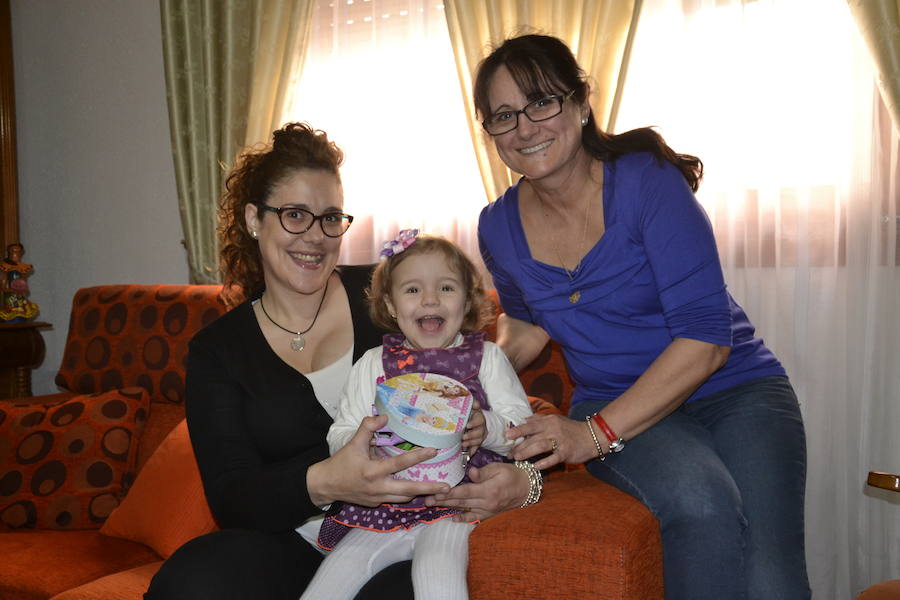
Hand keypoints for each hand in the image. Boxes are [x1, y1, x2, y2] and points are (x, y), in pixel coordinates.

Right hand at [308, 415, 450, 506]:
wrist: (325, 486)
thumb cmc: (341, 463)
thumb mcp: (353, 443)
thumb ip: (368, 427)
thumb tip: (384, 416)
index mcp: (373, 471)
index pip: (400, 463)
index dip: (418, 456)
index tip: (434, 451)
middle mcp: (378, 488)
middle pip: (409, 490)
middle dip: (429, 489)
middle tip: (448, 487)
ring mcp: (378, 499)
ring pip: (404, 498)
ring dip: (421, 494)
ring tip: (438, 490)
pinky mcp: (376, 504)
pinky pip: (395, 500)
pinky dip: (407, 495)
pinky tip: (417, 490)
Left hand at [423, 461, 529, 521]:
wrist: (526, 488)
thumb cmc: (511, 474)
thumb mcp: (498, 468)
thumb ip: (483, 472)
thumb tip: (469, 472)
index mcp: (489, 490)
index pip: (464, 492)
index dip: (449, 492)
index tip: (435, 491)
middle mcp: (487, 502)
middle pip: (461, 502)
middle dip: (442, 501)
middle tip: (426, 500)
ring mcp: (488, 510)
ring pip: (464, 509)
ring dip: (448, 508)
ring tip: (433, 506)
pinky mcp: (489, 513)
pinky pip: (474, 517)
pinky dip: (463, 518)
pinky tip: (453, 519)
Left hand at [462, 400, 485, 452]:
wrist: (477, 422)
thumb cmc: (471, 414)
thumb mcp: (472, 407)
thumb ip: (473, 404)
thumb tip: (475, 403)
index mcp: (479, 418)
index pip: (479, 420)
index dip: (474, 423)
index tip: (468, 425)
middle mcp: (481, 427)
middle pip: (479, 432)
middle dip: (471, 435)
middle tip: (463, 437)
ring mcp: (480, 436)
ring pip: (478, 440)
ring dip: (471, 443)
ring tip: (463, 444)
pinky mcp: (477, 443)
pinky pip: (476, 448)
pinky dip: (472, 452)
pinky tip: (468, 455)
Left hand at [507, 414, 597, 469]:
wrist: (592, 436)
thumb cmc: (571, 429)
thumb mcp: (555, 419)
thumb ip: (539, 419)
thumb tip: (524, 419)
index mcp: (549, 421)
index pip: (530, 425)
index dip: (518, 430)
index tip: (507, 436)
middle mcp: (553, 429)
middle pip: (532, 437)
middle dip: (519, 446)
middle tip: (509, 454)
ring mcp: (560, 441)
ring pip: (540, 446)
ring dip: (527, 452)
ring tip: (517, 458)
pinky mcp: (566, 452)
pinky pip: (553, 458)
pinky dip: (544, 462)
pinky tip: (535, 466)